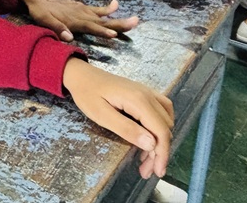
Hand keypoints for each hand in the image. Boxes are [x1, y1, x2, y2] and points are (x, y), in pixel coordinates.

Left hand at [19, 0, 138, 40]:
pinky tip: (116, 5)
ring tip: (134, 20)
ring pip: (104, 16)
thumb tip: (69, 37)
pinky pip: (97, 9)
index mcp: (74, 20)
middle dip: (119, 24)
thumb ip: (57, 28)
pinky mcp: (81, 7)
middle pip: (103, 21)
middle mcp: (82, 14)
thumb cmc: (40, 10)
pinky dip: (107, 9)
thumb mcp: (44, 20)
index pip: (92, 27)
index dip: (102, 31)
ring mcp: (83, 10)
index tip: (114, 34)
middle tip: (135, 23)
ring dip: (119, 18)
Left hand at [63, 58, 173, 178]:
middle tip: (146, 170)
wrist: (81, 74)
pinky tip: (151, 137)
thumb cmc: (87, 94)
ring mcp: (147, 92)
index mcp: (138, 100)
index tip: (157, 172)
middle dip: (159, 151)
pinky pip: (162, 110)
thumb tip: (151, 144)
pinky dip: (160, 126)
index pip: (161, 131)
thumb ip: (126, 129)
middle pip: (165, 128)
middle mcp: (148, 95)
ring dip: (160, 140)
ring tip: (146, 159)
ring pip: (165, 120)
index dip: (162, 154)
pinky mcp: (143, 93)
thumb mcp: (102, 115)